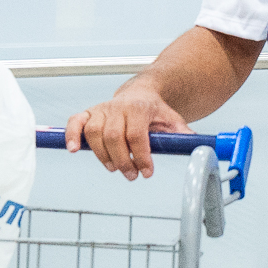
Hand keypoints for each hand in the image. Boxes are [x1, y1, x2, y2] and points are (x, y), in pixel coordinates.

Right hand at [64, 79, 190, 180]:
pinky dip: (71, 135)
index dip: (141, 156)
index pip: (137, 134)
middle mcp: (118, 107)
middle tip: (131, 175)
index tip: (147, 172)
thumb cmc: (155, 110)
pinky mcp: (88, 113)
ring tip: (114, 168)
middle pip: (114, 136)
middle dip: (122, 160)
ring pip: (94, 133)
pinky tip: (73, 150)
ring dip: (102, 155)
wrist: (141, 92)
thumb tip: (196, 146)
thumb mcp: (172, 119)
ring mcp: (101, 109)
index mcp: (140, 108)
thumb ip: (181, 134)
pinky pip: (75, 122)